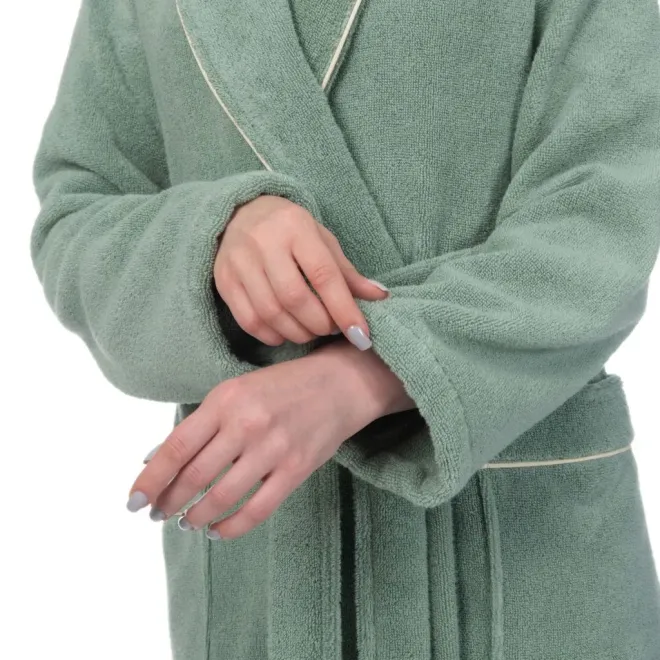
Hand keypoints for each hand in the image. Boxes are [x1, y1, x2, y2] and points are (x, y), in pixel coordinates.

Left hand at [126, 341, 413, 538]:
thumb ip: (201, 423)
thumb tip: (158, 459)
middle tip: (158, 514)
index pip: (177, 447)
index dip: (151, 479)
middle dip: (169, 501)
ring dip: (196, 516)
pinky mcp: (296, 469)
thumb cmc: (282, 386)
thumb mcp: (237, 390)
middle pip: (195, 476)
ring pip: (221, 497)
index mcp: (226, 399)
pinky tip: (218, 530)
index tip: (133, 502)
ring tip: (187, 522)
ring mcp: (273, 448)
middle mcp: (246, 424)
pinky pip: (257, 510)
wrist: (340, 383)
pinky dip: (231, 526)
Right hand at [214, 195, 388, 348]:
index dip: (344, 309)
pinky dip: (272, 335)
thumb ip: (347, 273)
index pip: (324, 275)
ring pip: (271, 313)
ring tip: (310, 331)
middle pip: (295, 298)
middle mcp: (263, 242)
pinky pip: (249, 320)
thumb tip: (380, 297)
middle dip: (319, 323)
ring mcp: (239, 262)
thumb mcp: (322, 241)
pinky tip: (286, 332)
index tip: (361, 334)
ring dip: (298, 332)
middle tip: (329, 328)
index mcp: (295, 227)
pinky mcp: (223, 280)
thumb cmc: (290, 230)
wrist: (240, 213)